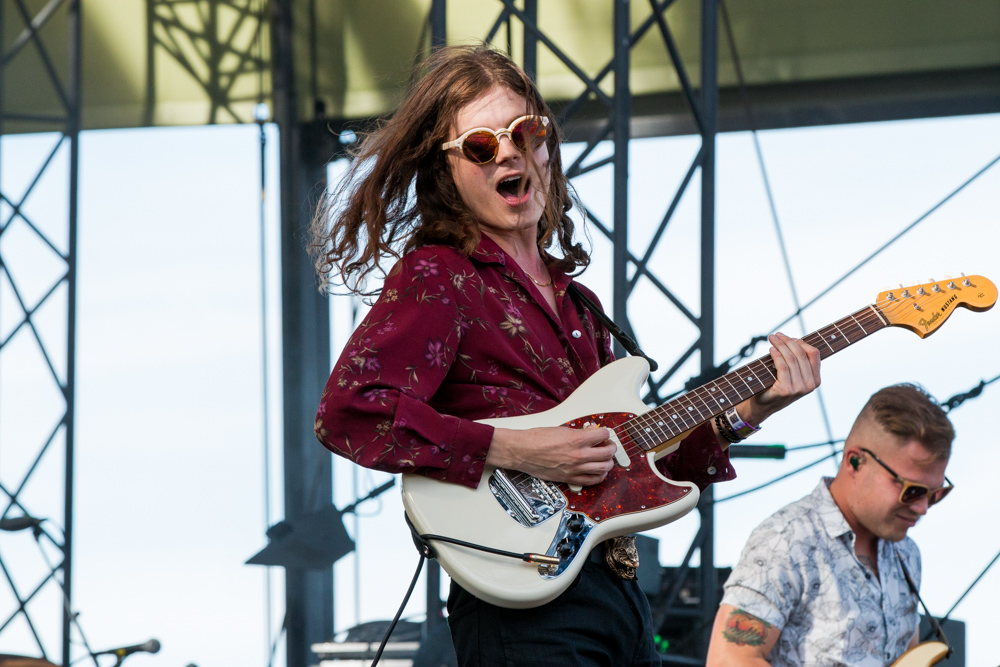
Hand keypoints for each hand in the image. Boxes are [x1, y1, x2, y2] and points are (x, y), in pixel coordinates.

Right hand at [486, 425, 614, 485]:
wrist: (522, 451)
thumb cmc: (536, 439)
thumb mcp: (561, 429)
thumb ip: (578, 432)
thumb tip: (590, 432)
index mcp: (577, 439)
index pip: (603, 435)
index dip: (605, 432)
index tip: (603, 433)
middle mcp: (579, 455)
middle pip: (608, 453)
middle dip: (611, 448)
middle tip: (608, 445)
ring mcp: (575, 469)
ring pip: (604, 468)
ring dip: (608, 462)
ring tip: (604, 458)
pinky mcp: (570, 478)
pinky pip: (592, 481)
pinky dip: (599, 476)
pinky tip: (598, 471)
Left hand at [741, 332, 820, 424]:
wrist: (763, 406)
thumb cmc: (776, 386)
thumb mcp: (792, 375)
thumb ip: (798, 362)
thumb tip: (794, 339)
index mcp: (815, 380)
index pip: (814, 354)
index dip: (802, 342)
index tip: (790, 337)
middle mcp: (810, 385)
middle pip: (801, 354)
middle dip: (788, 341)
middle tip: (777, 334)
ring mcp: (799, 388)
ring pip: (791, 358)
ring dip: (780, 345)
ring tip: (772, 338)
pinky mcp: (786, 389)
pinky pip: (782, 366)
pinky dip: (776, 355)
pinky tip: (771, 349)